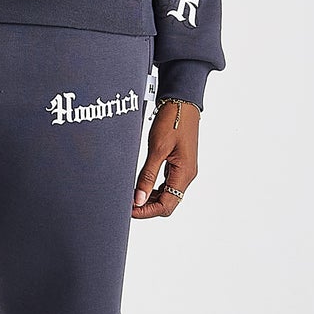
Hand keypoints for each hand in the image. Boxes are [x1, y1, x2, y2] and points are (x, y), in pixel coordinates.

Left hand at [132, 97, 198, 218]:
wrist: (182, 102)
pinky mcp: (178, 163)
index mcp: (184, 174)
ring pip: (167, 194)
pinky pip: (166, 183)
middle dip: (147, 207)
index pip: (167, 205)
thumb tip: (138, 199)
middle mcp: (186, 175)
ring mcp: (183, 169)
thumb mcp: (157, 149)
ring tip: (131, 194)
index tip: (129, 209)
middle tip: (127, 203)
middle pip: (168, 203)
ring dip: (150, 198)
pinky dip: (153, 187)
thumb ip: (147, 176)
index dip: (147, 211)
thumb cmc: (172, 121)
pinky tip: (141, 184)